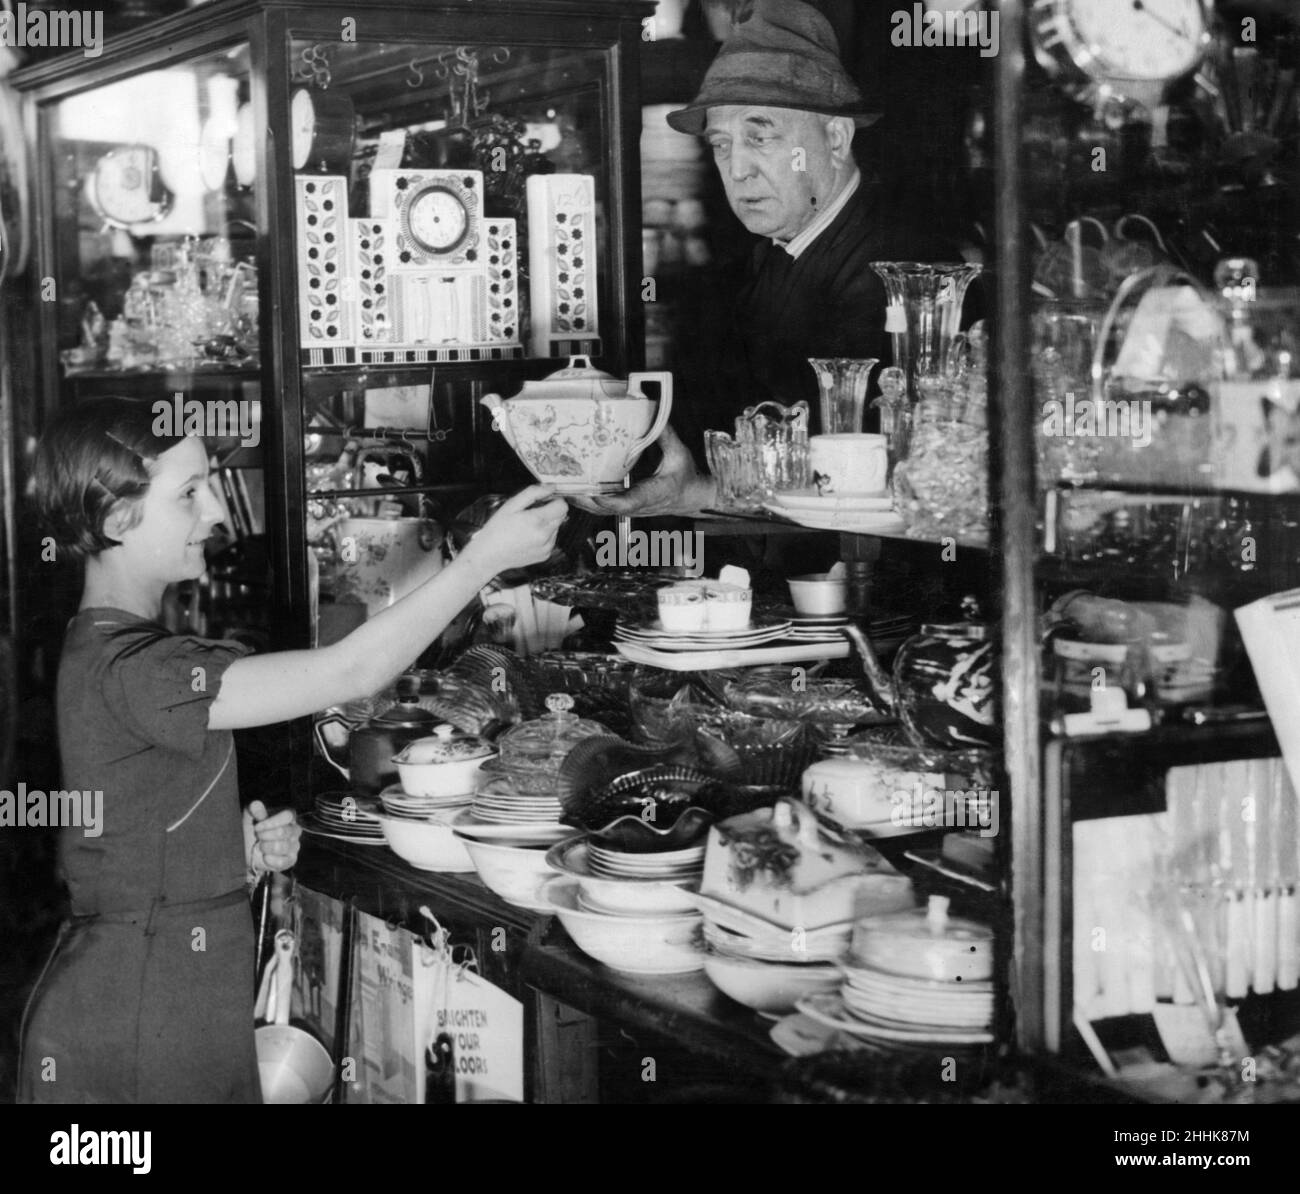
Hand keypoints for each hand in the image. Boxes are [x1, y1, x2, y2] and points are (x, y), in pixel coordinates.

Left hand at [244, 800, 301, 874]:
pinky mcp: (291, 860)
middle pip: (284, 832)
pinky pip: (283, 861)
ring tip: (260, 846)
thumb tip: (256, 804)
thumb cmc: (250, 830)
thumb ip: (254, 810)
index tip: (257, 827)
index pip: (288, 816)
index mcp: (287, 817)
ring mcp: (294, 846)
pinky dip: (270, 860)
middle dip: (265, 835)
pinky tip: (265, 857)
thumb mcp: (249, 818)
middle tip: (257, 836)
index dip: (271, 822)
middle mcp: (294, 830)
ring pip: (282, 847)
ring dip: (266, 847)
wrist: (247, 851)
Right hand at [460, 483, 567, 580]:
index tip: (544, 500)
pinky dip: (544, 536)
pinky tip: (528, 537)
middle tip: (531, 513)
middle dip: (550, 511)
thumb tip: (551, 488)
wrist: (489, 555)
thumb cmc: (497, 530)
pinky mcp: (545, 555)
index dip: (554, 500)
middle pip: (561, 516)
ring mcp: (547, 547)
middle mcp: (545, 536)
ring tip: (527, 527)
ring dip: (547, 524)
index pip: (562, 506)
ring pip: (556, 528)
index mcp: (538, 521)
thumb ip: (533, 493)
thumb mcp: (511, 505)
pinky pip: (552, 540)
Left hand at [575, 423, 716, 517]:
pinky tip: (572, 487)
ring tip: (559, 485)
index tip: (592, 492)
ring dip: (579, 500)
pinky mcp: (625, 506)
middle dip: (582, 499)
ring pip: (599, 510)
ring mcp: (629, 508)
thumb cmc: (687, 478)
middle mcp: (637, 506)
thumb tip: (652, 413)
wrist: (693, 498)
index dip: (607, 500)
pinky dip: (586, 498)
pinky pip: (601, 506)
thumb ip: (664, 434)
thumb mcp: (679, 454)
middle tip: (561, 485)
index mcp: (651, 495)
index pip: (626, 503)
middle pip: (603, 509)